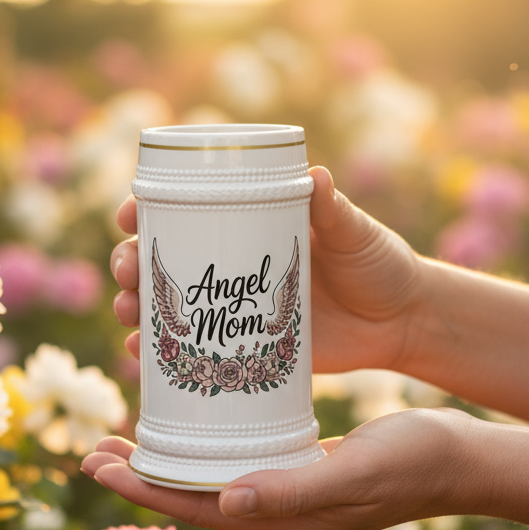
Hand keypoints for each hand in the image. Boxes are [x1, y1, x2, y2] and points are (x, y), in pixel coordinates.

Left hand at [81, 408, 473, 529]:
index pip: (197, 508)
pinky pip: (240, 467)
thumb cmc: (414, 461)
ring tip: (128, 443)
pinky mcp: (304, 474)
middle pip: (194, 498)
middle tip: (94, 451)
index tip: (96, 464)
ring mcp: (292, 497)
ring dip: (169, 465)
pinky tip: (195, 431)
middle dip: (142, 478)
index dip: (143, 489)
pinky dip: (207, 453)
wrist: (461, 459)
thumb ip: (293, 489)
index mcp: (286, 522)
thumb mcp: (355, 471)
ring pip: (213, 483)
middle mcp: (281, 516)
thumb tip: (225, 502)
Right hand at [110, 166, 426, 371]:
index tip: (130, 216)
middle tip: (128, 272)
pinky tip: (142, 354)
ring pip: (168, 306)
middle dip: (130, 263)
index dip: (147, 210)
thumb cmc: (378, 264)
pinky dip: (161, 353)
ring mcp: (233, 308)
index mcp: (251, 225)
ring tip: (129, 313)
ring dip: (136, 306)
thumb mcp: (355, 233)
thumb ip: (334, 210)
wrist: (401, 323)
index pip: (186, 211)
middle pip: (163, 260)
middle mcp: (233, 264)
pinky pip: (192, 349)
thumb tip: (315, 175)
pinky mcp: (243, 346)